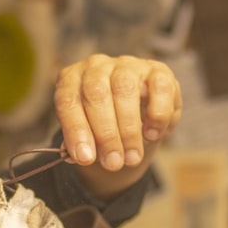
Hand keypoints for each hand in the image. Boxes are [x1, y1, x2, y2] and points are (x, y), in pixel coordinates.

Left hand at [54, 54, 181, 197]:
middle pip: (96, 94)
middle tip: (113, 163)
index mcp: (72, 79)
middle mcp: (97, 66)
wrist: (137, 114)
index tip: (85, 158)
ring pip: (125, 89)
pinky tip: (152, 135)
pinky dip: (157, 115)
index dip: (76, 130)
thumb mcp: (88, 135)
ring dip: (129, 130)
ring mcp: (127, 65)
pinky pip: (159, 88)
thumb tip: (81, 156)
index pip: (68, 101)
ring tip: (132, 157)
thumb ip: (81, 145)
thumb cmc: (104, 125)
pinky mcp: (157, 70)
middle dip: (105, 134)